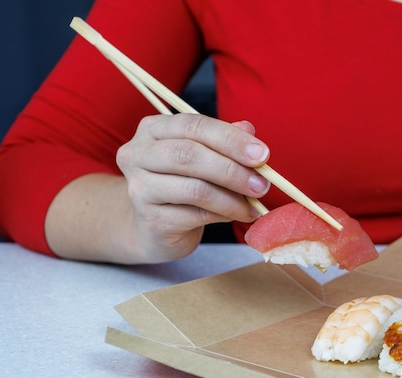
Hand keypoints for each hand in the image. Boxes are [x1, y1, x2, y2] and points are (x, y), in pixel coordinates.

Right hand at [116, 113, 269, 261]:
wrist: (155, 227)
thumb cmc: (182, 184)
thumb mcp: (203, 156)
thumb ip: (224, 141)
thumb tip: (249, 130)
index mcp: (153, 129)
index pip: (194, 125)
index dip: (231, 139)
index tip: (262, 154)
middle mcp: (138, 154)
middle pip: (190, 155)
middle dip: (232, 169)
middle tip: (262, 184)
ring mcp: (140, 189)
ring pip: (195, 189)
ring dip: (232, 198)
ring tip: (254, 204)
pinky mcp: (152, 220)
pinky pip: (196, 215)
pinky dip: (224, 214)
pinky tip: (238, 215)